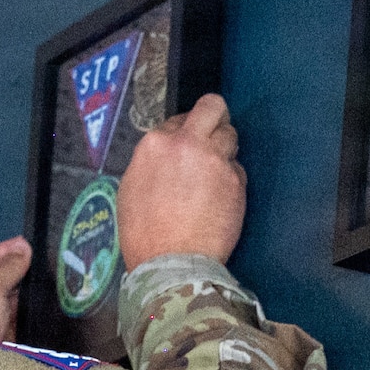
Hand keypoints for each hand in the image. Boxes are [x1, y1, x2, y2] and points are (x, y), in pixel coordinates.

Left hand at [0, 236, 32, 344]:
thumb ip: (6, 267)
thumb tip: (22, 251)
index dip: (3, 251)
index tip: (24, 243)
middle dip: (14, 271)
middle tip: (36, 258)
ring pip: (7, 302)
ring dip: (22, 293)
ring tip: (41, 278)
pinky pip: (16, 322)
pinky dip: (26, 313)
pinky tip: (39, 304)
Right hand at [116, 93, 245, 268]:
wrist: (170, 262)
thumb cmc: (145, 233)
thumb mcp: (132, 188)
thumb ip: (152, 162)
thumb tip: (166, 157)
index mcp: (155, 144)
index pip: (178, 120)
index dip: (185, 132)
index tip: (188, 145)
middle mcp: (186, 143)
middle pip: (211, 107)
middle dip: (216, 116)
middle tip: (216, 131)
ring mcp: (214, 159)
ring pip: (230, 134)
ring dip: (225, 149)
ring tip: (216, 172)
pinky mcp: (234, 179)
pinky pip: (237, 168)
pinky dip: (231, 179)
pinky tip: (221, 199)